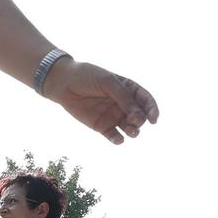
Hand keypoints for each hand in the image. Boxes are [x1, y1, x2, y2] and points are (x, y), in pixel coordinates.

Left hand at [40, 58, 158, 145]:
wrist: (64, 83)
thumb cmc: (87, 77)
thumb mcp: (107, 82)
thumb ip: (123, 96)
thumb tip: (138, 114)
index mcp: (128, 89)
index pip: (145, 100)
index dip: (152, 109)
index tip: (154, 118)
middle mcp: (123, 104)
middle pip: (140, 116)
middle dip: (140, 120)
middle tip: (133, 120)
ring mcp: (113, 116)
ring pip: (130, 128)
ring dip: (133, 131)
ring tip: (130, 131)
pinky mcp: (102, 126)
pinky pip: (114, 136)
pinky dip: (118, 140)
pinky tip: (118, 139)